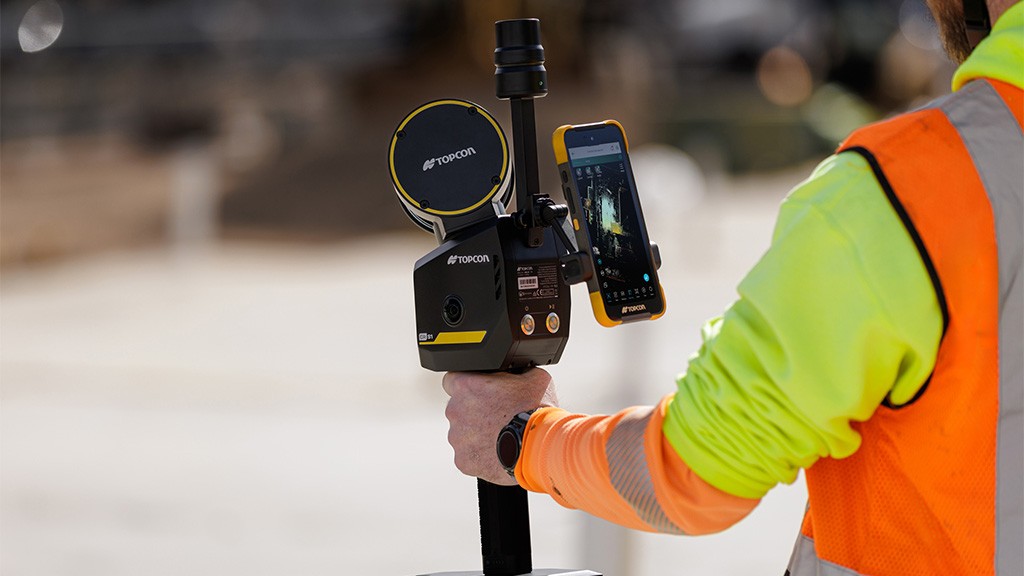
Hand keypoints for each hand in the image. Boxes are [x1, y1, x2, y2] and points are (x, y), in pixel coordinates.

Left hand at [442, 368, 558, 485]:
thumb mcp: (534, 376)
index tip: (480, 392)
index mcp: (466, 386)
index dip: (468, 386)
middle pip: (458, 409)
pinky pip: (468, 455)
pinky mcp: (463, 460)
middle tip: (497, 416)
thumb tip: (518, 371)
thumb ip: (516, 371)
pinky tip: (499, 450)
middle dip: (473, 411)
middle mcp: (455, 411)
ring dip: (476, 433)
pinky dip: (480, 454)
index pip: (452, 381)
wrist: (540, 448)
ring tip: (501, 435)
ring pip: (462, 433)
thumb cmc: (536, 411)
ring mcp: (457, 438)